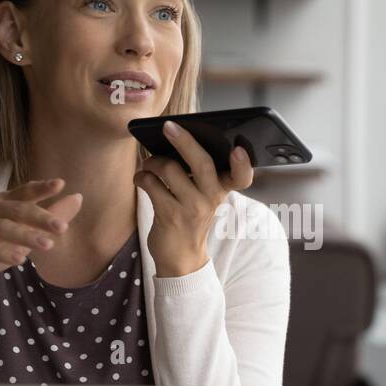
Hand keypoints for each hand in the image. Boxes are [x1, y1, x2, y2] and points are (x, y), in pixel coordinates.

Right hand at [0, 178, 83, 293]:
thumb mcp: (23, 234)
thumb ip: (48, 217)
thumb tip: (77, 198)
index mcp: (2, 203)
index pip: (23, 192)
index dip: (40, 188)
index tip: (61, 183)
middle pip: (16, 210)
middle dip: (41, 217)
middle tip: (63, 227)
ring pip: (2, 228)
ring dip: (25, 236)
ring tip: (47, 245)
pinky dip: (2, 252)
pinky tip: (19, 259)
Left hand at [134, 119, 253, 276]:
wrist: (181, 258)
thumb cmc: (189, 218)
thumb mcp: (203, 197)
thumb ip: (198, 172)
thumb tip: (176, 138)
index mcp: (222, 190)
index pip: (242, 177)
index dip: (243, 164)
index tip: (238, 150)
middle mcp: (211, 198)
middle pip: (201, 163)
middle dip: (184, 141)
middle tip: (168, 127)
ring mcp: (191, 208)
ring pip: (169, 169)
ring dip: (153, 162)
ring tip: (149, 164)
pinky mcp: (170, 216)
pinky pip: (151, 184)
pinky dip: (142, 177)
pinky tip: (142, 179)